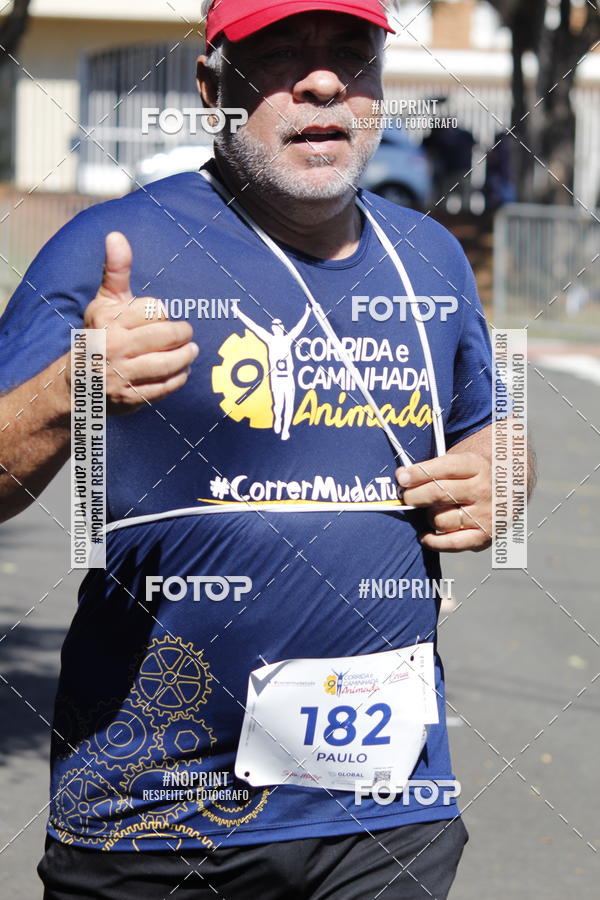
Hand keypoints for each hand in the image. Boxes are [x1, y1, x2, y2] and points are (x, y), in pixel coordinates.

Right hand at [82, 232, 198, 414]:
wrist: (78, 383)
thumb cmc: (99, 334)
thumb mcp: (105, 302)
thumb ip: (116, 270)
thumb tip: (116, 235)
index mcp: (108, 321)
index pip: (152, 310)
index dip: (162, 312)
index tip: (161, 315)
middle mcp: (113, 347)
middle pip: (165, 336)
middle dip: (182, 333)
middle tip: (186, 332)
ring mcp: (121, 375)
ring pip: (167, 363)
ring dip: (185, 356)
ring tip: (191, 351)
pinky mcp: (130, 398)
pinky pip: (164, 387)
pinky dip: (179, 378)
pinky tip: (182, 371)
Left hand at [396, 452, 491, 551]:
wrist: (508, 488)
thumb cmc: (474, 475)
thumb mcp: (463, 462)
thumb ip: (436, 468)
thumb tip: (402, 477)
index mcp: (477, 466)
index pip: (443, 468)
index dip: (418, 473)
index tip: (401, 477)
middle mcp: (483, 490)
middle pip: (438, 493)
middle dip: (414, 496)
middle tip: (407, 497)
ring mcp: (485, 515)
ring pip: (440, 520)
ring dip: (428, 517)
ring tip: (431, 511)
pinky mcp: (484, 536)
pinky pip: (451, 543)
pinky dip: (433, 541)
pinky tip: (425, 536)